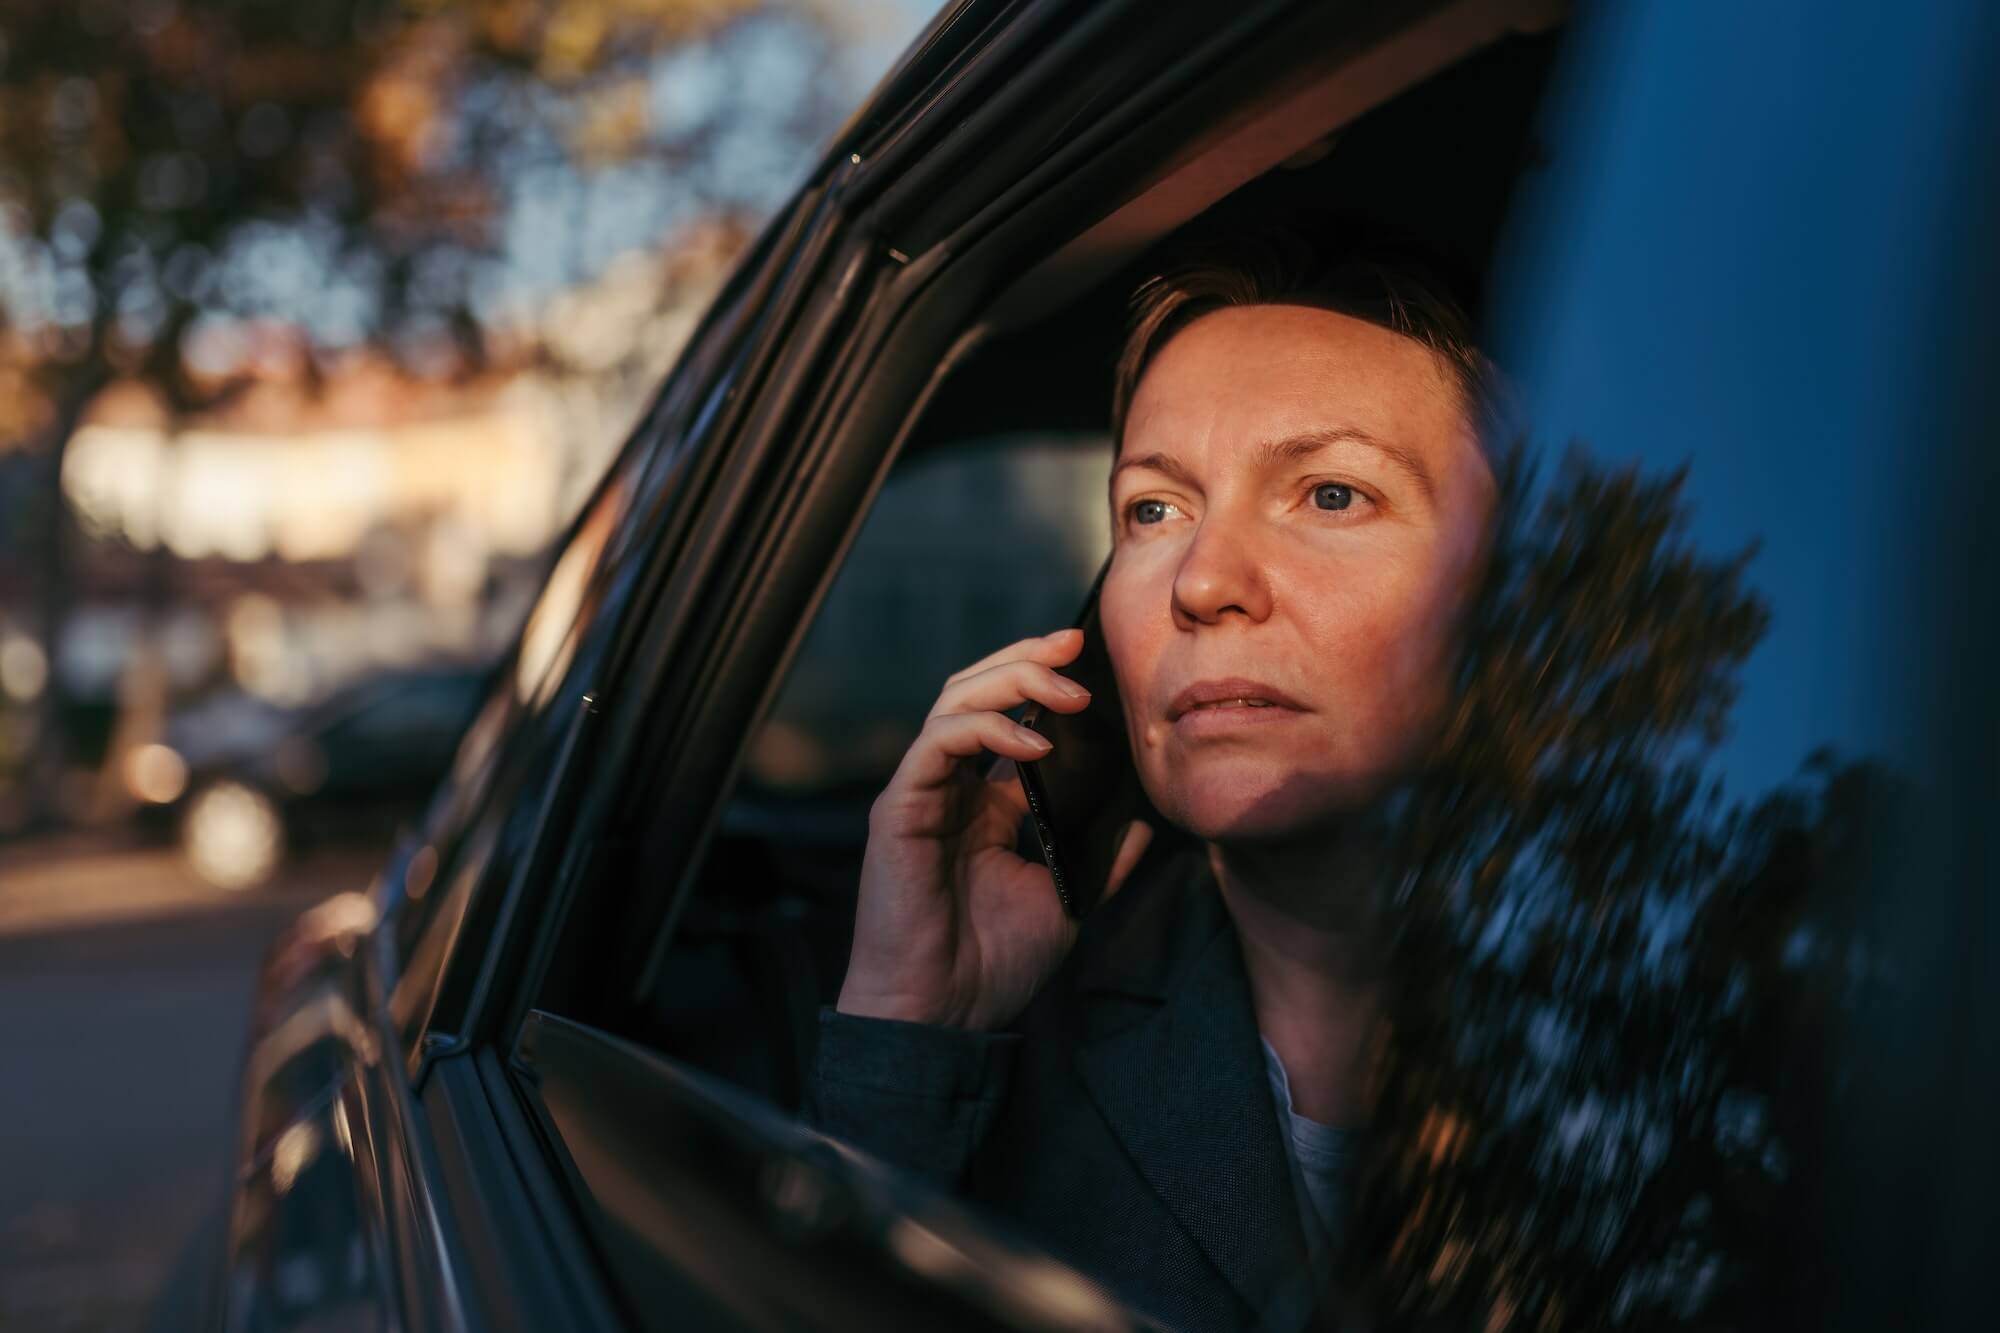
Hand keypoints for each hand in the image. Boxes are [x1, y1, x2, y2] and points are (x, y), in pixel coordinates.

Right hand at [837, 629, 1151, 1030]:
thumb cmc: (992, 966)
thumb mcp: (1069, 901)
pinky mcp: (900, 808)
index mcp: (982, 803)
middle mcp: (948, 787)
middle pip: (975, 690)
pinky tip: (1035, 742)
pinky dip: (988, 730)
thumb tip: (1146, 822)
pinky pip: (939, 744)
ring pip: (953, 702)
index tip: (1088, 657)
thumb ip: (1101, 858)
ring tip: (1066, 690)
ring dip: (1011, 682)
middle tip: (1074, 643)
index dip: (1041, 678)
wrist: (943, 1017)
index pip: (1006, 715)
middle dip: (1026, 658)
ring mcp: (920, 793)